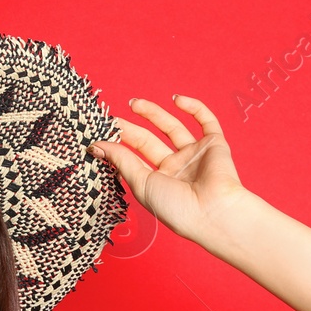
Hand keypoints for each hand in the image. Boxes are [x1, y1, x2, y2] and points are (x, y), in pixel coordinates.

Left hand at [92, 95, 247, 245]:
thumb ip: (121, 161)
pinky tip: (176, 99)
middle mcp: (176, 167)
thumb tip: (96, 146)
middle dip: (132, 128)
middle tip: (115, 118)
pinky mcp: (214, 144)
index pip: (134, 157)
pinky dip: (193, 107)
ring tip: (134, 103)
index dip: (119, 145)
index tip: (101, 133)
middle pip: (150, 141)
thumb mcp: (141, 183)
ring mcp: (195, 155)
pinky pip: (206, 121)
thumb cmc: (176, 207)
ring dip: (154, 113)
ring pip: (172, 127)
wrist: (211, 211)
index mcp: (158, 181)